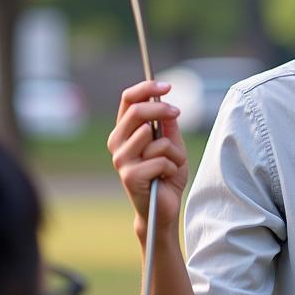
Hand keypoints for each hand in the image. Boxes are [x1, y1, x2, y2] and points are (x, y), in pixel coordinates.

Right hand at [108, 81, 187, 234]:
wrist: (162, 209)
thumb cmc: (166, 176)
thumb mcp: (172, 146)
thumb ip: (168, 127)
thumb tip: (167, 105)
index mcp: (125, 132)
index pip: (127, 101)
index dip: (146, 88)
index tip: (167, 86)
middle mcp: (117, 143)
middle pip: (137, 112)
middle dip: (162, 109)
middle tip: (177, 112)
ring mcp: (121, 160)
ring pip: (156, 139)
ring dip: (173, 152)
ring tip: (171, 164)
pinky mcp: (130, 175)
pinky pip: (162, 160)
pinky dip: (172, 168)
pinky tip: (166, 178)